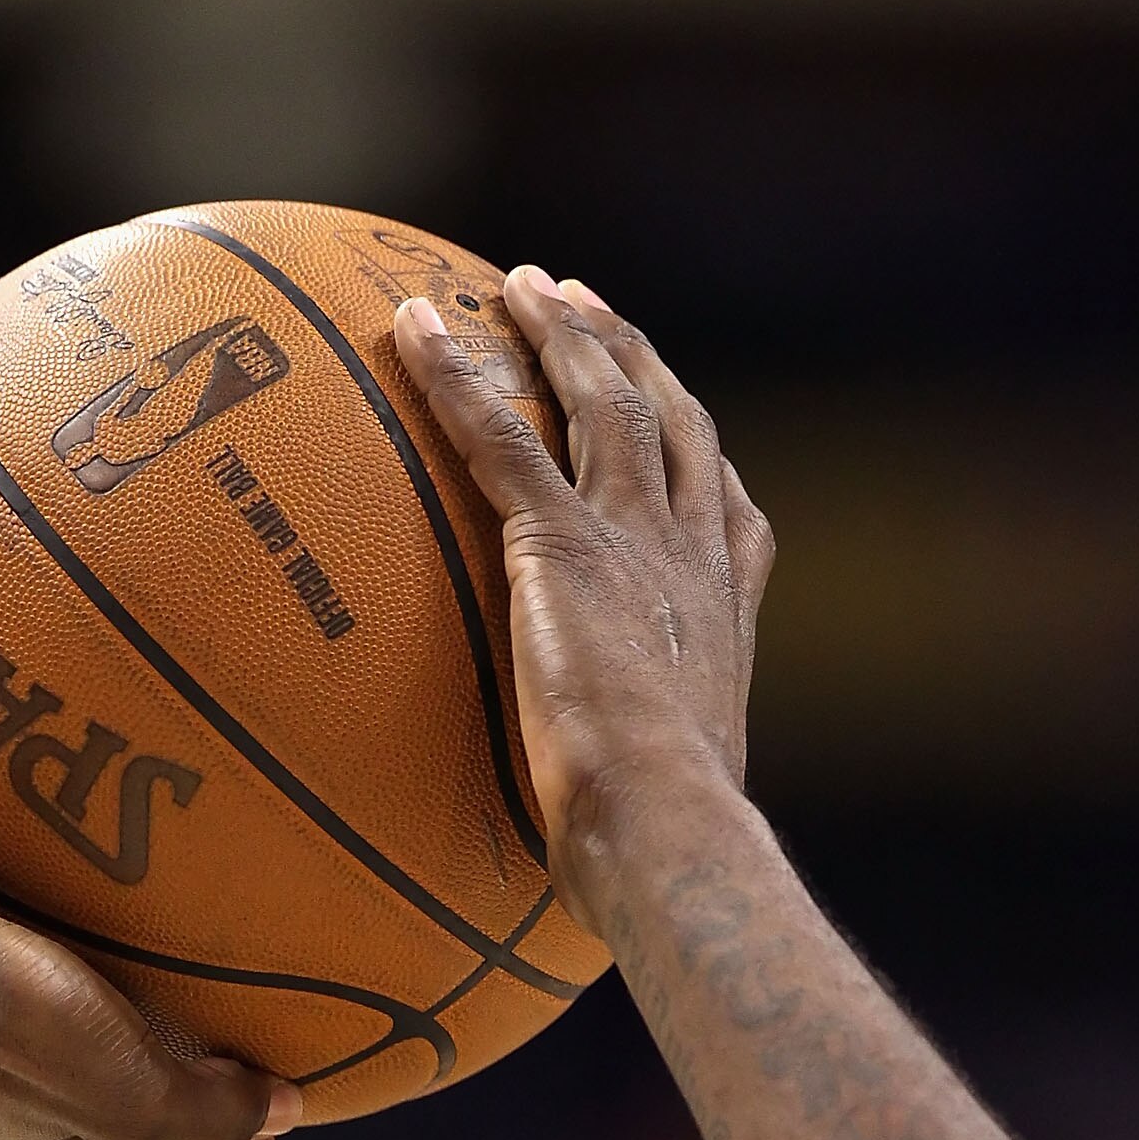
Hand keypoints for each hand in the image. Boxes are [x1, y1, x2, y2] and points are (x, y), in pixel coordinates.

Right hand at [0, 838, 299, 1139]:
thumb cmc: (16, 1035)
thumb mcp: (133, 1091)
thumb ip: (209, 1110)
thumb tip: (285, 1112)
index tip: (272, 1135)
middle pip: (95, 1115)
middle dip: (156, 1100)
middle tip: (219, 1065)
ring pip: (48, 1046)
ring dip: (102, 1029)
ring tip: (155, 988)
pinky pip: (13, 977)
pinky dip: (56, 966)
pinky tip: (76, 928)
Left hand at [392, 271, 773, 931]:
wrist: (669, 827)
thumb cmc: (666, 848)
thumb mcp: (662, 806)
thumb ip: (634, 789)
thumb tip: (597, 855)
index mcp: (726, 610)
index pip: (721, 502)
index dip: (691, 442)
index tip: (669, 404)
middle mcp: (695, 552)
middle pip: (668, 420)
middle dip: (627, 353)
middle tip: (581, 303)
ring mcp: (637, 536)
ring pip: (601, 399)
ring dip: (560, 332)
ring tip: (520, 285)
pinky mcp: (566, 542)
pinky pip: (500, 433)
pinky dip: (456, 373)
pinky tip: (412, 328)